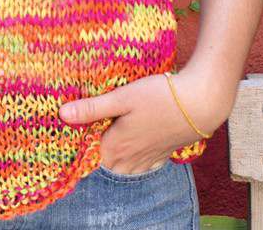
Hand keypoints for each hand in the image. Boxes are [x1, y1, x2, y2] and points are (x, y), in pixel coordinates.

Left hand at [57, 68, 224, 175]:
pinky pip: (144, 164)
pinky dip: (136, 159)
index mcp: (117, 145)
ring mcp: (150, 158)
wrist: (199, 104)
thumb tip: (62, 115)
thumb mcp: (122, 98)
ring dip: (117, 154)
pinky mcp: (164, 154)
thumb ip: (93, 108)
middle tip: (93, 126)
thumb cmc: (159, 97)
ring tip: (113, 134)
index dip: (82, 141)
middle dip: (98, 149)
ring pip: (125, 166)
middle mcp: (132, 158)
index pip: (91, 154)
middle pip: (107, 162)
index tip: (77, 125)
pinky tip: (137, 143)